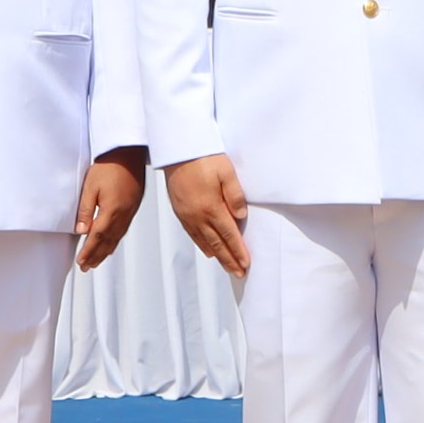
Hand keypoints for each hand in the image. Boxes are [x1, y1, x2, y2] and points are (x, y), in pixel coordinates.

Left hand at [74, 148, 148, 271]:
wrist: (129, 154)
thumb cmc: (109, 166)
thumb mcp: (90, 186)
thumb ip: (85, 210)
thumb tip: (81, 231)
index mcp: (112, 210)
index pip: (98, 236)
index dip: (89, 251)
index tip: (81, 261)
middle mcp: (123, 214)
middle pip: (108, 241)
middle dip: (96, 256)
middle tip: (86, 267)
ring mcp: (130, 212)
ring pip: (117, 237)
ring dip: (106, 251)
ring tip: (96, 261)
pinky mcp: (133, 208)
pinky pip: (123, 230)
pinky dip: (115, 241)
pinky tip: (110, 244)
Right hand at [165, 154, 250, 275]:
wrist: (177, 149)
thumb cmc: (204, 157)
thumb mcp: (226, 171)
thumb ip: (235, 195)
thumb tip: (241, 217)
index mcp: (211, 207)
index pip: (229, 235)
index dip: (238, 251)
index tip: (246, 264)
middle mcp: (197, 215)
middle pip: (216, 244)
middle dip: (229, 260)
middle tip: (239, 273)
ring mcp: (186, 214)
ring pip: (203, 241)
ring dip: (216, 255)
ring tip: (227, 265)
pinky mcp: (179, 210)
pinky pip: (192, 234)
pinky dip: (201, 245)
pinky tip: (208, 250)